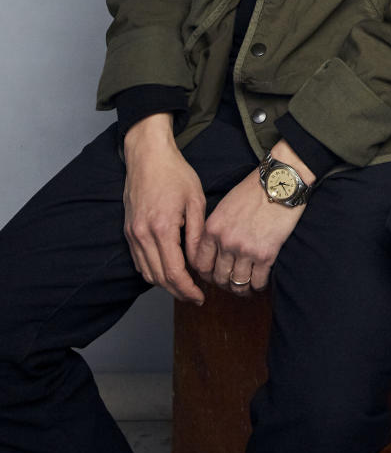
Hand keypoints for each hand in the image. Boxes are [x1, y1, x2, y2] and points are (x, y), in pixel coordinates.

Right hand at [123, 113, 205, 304]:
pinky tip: (167, 270)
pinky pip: (139, 261)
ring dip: (165, 284)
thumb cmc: (174, 173)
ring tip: (184, 285)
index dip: (187, 289)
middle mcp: (143, 235)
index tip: (200, 296)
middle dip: (178, 291)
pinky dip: (153, 272)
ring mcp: (133, 234)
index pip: (174, 273)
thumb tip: (200, 262)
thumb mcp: (195, 200)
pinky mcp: (128, 231)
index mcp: (162, 228)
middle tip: (195, 296)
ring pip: (147, 273)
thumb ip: (197, 234)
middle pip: (159, 278)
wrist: (147, 156)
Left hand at [188, 141, 313, 295]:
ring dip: (241, 288)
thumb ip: (216, 229)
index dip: (207, 274)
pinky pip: (257, 282)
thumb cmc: (254, 190)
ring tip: (246, 286)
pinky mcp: (266, 254)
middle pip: (218, 277)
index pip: (200, 264)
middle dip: (224, 283)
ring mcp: (246, 250)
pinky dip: (258, 286)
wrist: (281, 182)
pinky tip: (260, 281)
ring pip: (237, 283)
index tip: (214, 275)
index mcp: (213, 228)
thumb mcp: (225, 206)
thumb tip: (214, 250)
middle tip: (232, 281)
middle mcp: (226, 242)